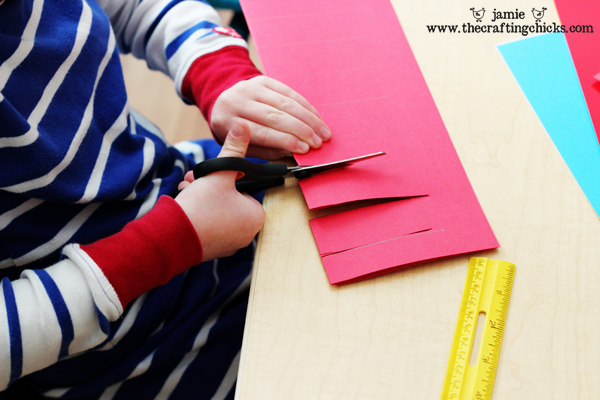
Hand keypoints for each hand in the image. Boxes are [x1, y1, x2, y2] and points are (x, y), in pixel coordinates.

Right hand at [176, 121, 264, 260]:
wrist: (172, 237)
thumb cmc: (201, 206)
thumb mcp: (220, 173)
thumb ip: (234, 150)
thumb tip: (244, 127)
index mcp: (256, 217)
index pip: (247, 189)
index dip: (228, 178)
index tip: (212, 174)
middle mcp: (247, 234)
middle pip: (231, 200)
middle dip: (211, 186)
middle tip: (194, 179)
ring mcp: (230, 244)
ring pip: (218, 211)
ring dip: (202, 196)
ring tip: (186, 189)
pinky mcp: (213, 249)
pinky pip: (209, 225)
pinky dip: (199, 213)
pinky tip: (184, 205)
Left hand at [210, 75, 331, 159]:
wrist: (224, 103)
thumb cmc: (236, 132)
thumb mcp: (244, 146)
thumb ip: (267, 150)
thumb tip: (294, 152)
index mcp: (227, 122)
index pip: (261, 132)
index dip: (286, 140)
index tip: (304, 149)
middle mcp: (237, 101)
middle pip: (275, 116)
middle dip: (301, 130)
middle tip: (317, 142)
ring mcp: (249, 87)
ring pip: (285, 103)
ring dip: (308, 119)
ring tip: (322, 133)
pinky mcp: (262, 80)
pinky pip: (288, 92)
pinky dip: (306, 106)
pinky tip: (316, 118)